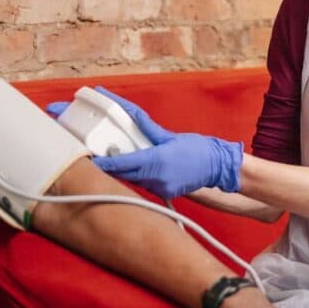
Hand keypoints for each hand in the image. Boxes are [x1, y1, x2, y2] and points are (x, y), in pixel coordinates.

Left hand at [84, 86, 241, 198]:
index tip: (91, 160)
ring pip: (133, 180)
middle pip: (124, 174)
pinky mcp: (164, 193)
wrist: (217, 167)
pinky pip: (144, 185)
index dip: (105, 163)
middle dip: (110, 167)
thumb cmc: (196, 149)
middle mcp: (156, 177)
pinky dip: (138, 177)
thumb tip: (129, 114)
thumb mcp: (169, 135)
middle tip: (97, 158)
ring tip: (115, 162)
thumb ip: (146, 127)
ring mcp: (160, 188)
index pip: (123, 163)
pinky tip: (138, 170)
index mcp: (156, 160)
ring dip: (124, 172)